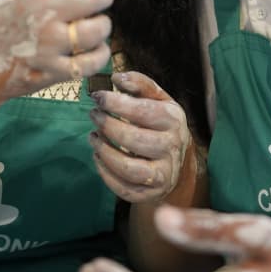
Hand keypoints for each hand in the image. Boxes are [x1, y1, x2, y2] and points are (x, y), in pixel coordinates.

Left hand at [89, 72, 191, 202]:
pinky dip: (105, 173)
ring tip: (93, 137)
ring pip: (127, 167)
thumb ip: (140, 85)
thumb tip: (116, 78)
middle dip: (107, 126)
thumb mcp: (158, 101)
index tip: (97, 97)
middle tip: (93, 115)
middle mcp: (172, 147)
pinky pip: (123, 188)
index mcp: (173, 120)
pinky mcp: (152, 193)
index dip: (116, 103)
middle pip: (132, 139)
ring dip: (103, 151)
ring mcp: (163, 173)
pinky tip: (98, 157)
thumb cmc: (161, 125)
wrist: (177, 164)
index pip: (142, 111)